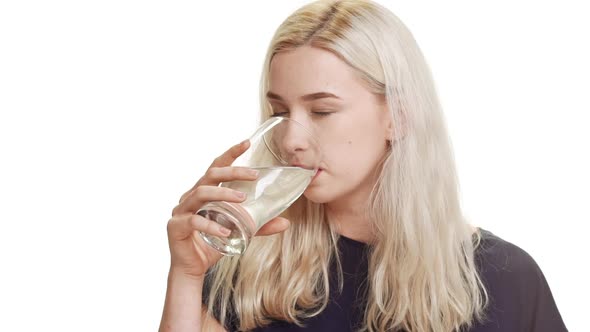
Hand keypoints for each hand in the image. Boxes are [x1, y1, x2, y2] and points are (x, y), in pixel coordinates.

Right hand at [165, 140, 289, 278]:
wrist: (192, 268)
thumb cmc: (212, 244)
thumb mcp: (240, 232)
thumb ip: (259, 225)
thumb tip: (286, 222)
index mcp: (204, 192)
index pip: (217, 167)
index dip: (231, 154)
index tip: (247, 143)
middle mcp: (191, 196)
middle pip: (210, 175)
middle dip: (232, 172)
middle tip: (254, 176)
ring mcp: (181, 210)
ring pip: (201, 193)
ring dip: (223, 194)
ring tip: (242, 199)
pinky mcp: (176, 227)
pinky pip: (194, 221)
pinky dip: (212, 225)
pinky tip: (226, 231)